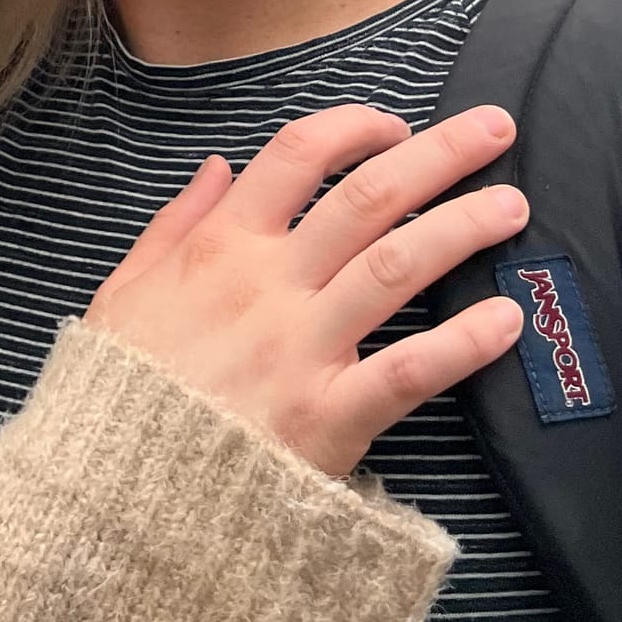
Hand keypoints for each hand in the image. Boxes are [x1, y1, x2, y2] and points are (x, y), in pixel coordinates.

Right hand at [85, 104, 527, 477]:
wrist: (109, 496)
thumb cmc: (118, 394)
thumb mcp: (123, 292)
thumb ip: (174, 222)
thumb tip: (220, 164)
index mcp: (220, 247)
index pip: (299, 154)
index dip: (356, 126)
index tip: (395, 124)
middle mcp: (268, 284)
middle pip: (369, 196)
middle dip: (440, 154)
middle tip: (495, 129)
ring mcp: (302, 348)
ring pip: (398, 265)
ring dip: (464, 227)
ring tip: (512, 207)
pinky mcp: (329, 418)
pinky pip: (409, 371)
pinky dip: (463, 342)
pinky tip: (506, 319)